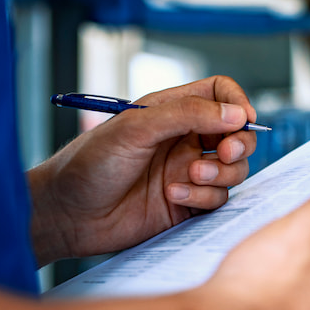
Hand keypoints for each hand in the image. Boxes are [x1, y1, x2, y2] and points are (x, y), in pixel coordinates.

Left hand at [28, 76, 257, 264]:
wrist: (67, 214)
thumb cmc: (89, 164)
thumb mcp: (136, 128)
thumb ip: (188, 115)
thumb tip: (236, 113)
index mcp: (172, 111)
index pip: (220, 94)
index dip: (237, 103)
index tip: (243, 120)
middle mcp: (184, 140)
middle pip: (237, 134)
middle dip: (240, 143)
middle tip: (226, 152)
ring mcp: (188, 173)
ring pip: (233, 169)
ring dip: (220, 173)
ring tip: (190, 177)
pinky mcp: (187, 204)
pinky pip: (217, 199)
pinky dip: (203, 197)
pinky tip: (171, 196)